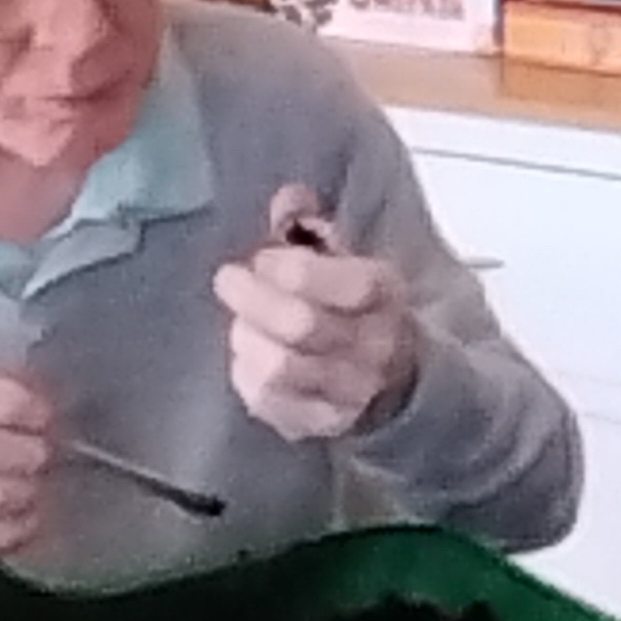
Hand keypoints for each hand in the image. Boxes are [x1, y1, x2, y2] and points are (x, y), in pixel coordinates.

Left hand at [213, 184, 421, 443]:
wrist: (392, 375)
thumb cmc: (355, 304)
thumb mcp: (345, 256)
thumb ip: (310, 224)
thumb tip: (288, 196)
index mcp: (384, 294)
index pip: (343, 284)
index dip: (289, 268)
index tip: (262, 258)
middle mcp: (374, 347)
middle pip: (302, 326)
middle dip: (253, 298)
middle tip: (228, 280)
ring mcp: (348, 393)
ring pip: (278, 369)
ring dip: (246, 337)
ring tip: (242, 322)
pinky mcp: (318, 423)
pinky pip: (266, 402)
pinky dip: (245, 372)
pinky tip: (248, 354)